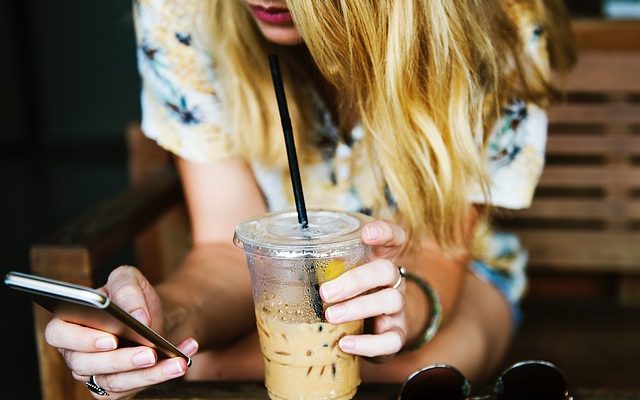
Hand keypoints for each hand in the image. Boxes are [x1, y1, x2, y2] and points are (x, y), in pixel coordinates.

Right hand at [44, 266, 198, 398]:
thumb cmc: (134, 298)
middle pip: (87, 364)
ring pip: (114, 382)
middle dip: (121, 360)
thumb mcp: (130, 280)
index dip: (81, 339)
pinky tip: (182, 360)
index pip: (59, 334)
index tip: (111, 339)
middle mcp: (77, 352)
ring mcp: (95, 374)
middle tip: (149, 353)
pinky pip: (135, 388)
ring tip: (177, 362)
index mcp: (70, 322)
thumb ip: (128, 290)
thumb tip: (137, 317)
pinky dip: (162, 374)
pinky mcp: (116, 388)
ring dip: (149, 374)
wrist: (155, 316)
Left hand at [319, 220, 406, 358]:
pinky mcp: (396, 334)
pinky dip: (368, 343)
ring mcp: (397, 308)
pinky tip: (346, 343)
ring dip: (358, 308)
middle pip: (386, 270)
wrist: (373, 330)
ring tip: (331, 316)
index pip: (394, 237)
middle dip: (355, 280)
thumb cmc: (347, 296)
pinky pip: (392, 340)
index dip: (384, 232)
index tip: (366, 233)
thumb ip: (317, 267)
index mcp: (378, 259)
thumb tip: (263, 263)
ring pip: (390, 301)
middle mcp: (392, 281)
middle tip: (325, 292)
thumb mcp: (337, 276)